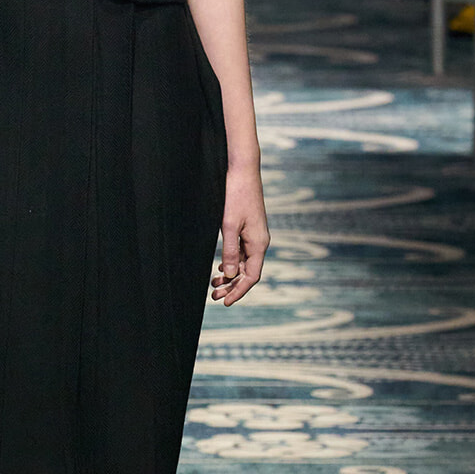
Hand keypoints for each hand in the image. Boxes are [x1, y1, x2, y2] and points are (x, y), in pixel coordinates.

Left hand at [210, 165, 268, 304]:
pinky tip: (221, 266)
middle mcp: (260, 242)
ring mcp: (255, 235)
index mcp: (259, 244)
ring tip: (214, 283)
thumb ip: (230, 251)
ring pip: (245, 263)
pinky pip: (243, 252)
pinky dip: (232, 262)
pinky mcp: (249, 228)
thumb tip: (231, 274)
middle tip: (214, 295)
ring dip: (230, 275)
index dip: (238, 291)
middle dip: (232, 286)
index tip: (225, 302)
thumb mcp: (229, 225)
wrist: (242, 170)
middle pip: (248, 272)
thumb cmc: (235, 195)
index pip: (251, 277)